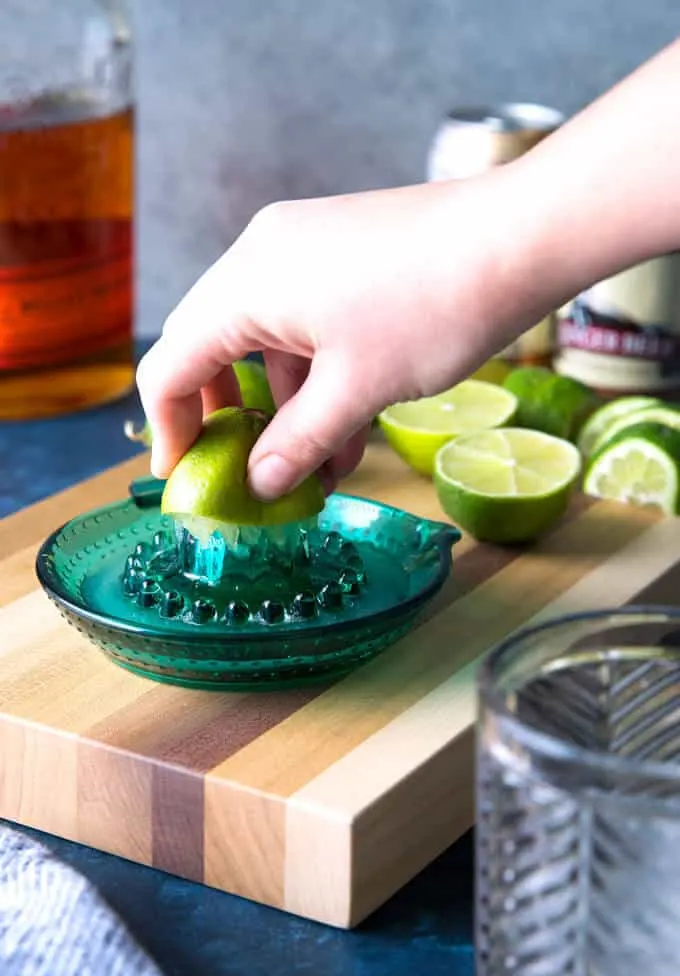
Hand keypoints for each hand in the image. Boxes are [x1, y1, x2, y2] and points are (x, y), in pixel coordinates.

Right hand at [136, 177, 514, 499]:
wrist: (521, 236)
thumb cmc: (434, 308)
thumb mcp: (357, 391)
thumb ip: (297, 443)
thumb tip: (261, 485)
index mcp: (247, 283)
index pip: (173, 363)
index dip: (170, 428)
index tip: (184, 479)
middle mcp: (263, 256)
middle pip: (213, 348)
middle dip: (231, 420)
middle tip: (245, 473)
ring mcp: (304, 249)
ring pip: (268, 341)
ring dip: (287, 408)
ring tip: (321, 469)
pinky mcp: (342, 253)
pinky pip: (306, 324)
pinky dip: (317, 378)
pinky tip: (349, 429)